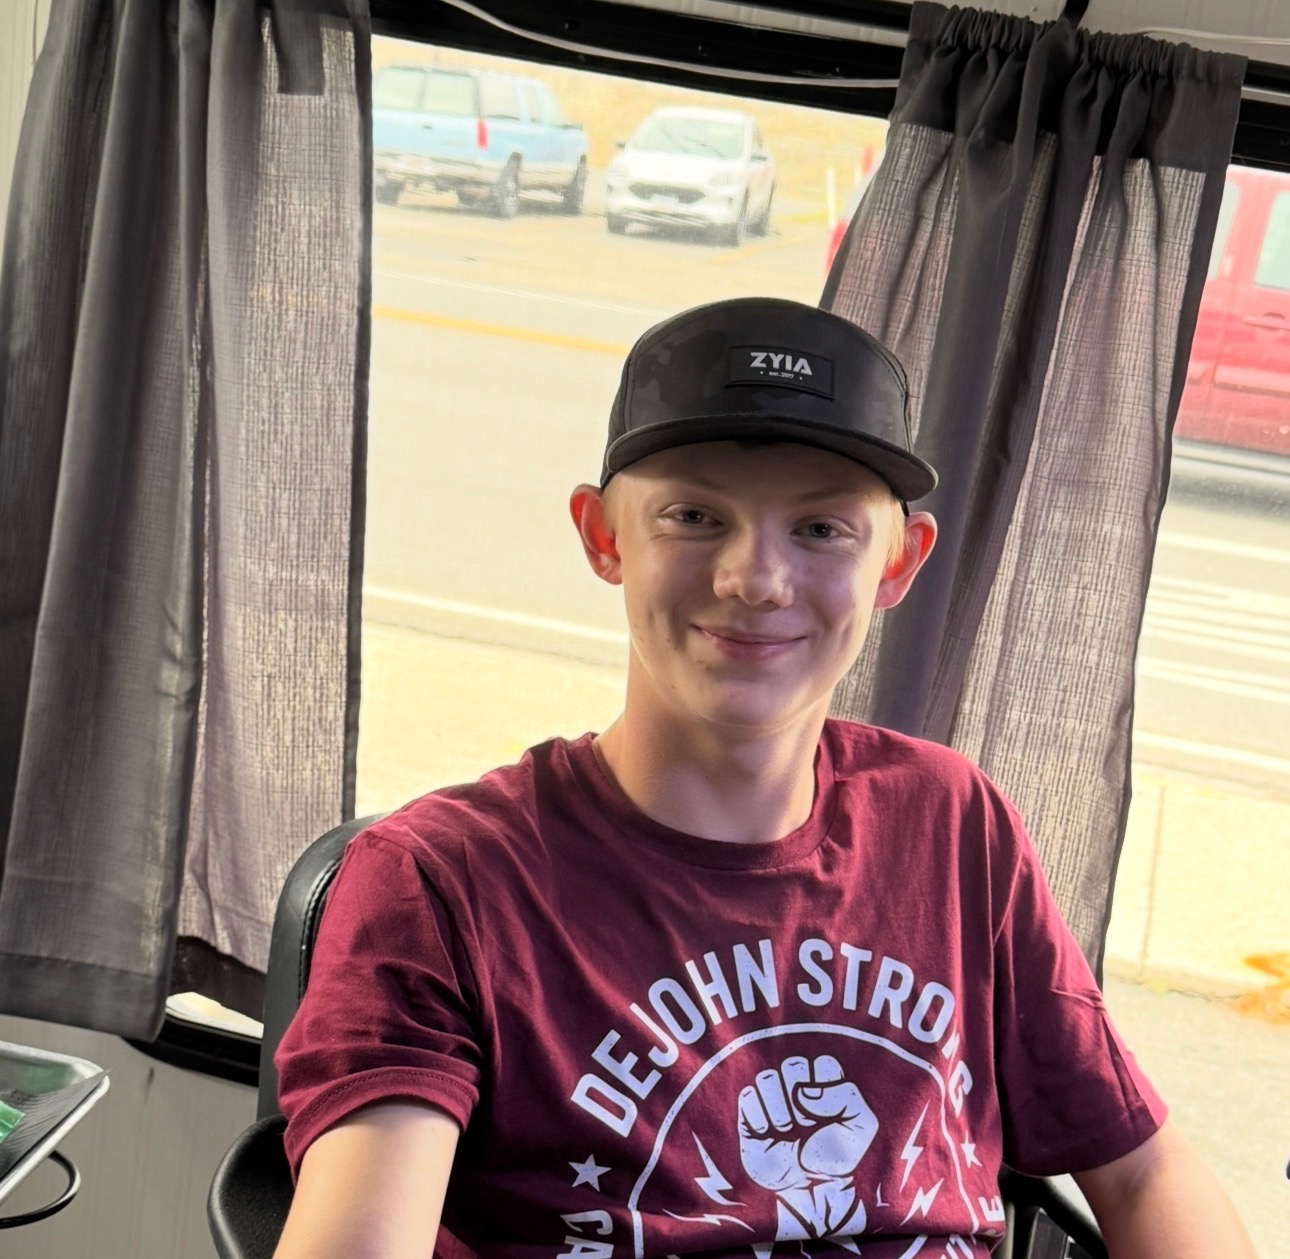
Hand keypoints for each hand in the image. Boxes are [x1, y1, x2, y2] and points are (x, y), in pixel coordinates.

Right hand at [737, 1054, 876, 1237]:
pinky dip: (758, 1117)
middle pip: (792, 1065)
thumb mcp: (859, 1127)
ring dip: (779, 1110)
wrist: (807, 1190)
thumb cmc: (834, 1154)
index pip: (822, 1063)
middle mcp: (797, 1084)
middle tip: (806, 1124)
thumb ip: (846, 1097)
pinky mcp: (749, 1112)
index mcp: (824, 1081)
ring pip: (767, 1077)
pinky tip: (767, 1134)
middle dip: (801, 1100)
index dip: (826, 1091)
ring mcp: (771, 1096)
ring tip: (787, 1131)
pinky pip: (747, 1096)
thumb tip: (803, 1091)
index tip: (830, 1118)